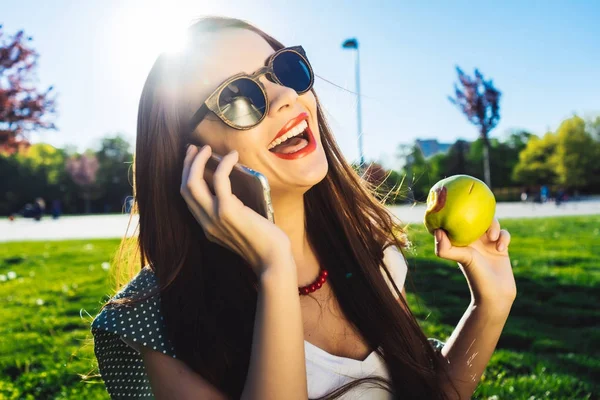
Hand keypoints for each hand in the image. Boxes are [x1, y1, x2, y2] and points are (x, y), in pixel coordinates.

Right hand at [180, 145, 292, 277]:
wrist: (272, 260)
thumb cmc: (264, 243)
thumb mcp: (240, 228)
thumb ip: (231, 213)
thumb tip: (234, 190)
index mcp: (207, 227)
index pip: (188, 198)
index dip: (187, 176)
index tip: (193, 160)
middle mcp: (205, 222)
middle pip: (185, 188)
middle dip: (187, 165)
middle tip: (195, 148)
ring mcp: (214, 217)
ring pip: (193, 183)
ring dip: (198, 161)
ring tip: (207, 148)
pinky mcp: (228, 210)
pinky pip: (219, 180)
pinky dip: (224, 164)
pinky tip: (232, 156)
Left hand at [434, 219, 515, 309]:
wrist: (496, 293)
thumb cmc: (476, 277)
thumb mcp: (461, 259)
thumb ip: (446, 248)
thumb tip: (437, 231)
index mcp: (461, 241)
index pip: (456, 222)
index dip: (456, 214)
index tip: (457, 206)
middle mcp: (473, 241)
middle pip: (476, 218)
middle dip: (480, 216)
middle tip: (482, 221)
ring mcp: (487, 243)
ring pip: (491, 223)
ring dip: (494, 226)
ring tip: (492, 238)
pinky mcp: (500, 247)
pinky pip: (504, 234)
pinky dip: (504, 237)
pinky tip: (500, 248)